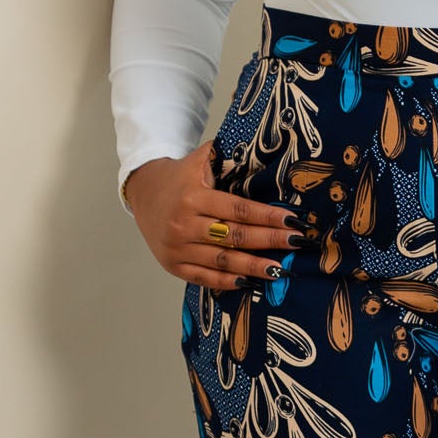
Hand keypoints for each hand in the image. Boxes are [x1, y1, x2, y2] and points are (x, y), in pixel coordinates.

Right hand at [123, 144, 300, 288]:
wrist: (141, 191)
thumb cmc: (178, 176)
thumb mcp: (199, 160)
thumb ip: (227, 158)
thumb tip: (262, 154)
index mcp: (193, 197)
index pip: (239, 210)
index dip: (267, 216)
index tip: (292, 221)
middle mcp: (184, 224)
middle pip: (235, 236)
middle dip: (269, 240)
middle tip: (296, 243)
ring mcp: (178, 248)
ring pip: (222, 261)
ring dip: (253, 267)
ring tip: (279, 270)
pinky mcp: (173, 265)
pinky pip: (204, 277)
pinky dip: (228, 282)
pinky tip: (250, 283)